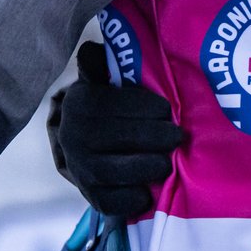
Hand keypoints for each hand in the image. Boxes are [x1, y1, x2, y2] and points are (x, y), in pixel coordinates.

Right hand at [47, 41, 186, 221]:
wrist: (81, 142)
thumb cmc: (107, 105)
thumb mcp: (102, 80)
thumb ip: (100, 65)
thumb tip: (92, 49)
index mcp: (79, 103)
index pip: (112, 104)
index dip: (144, 107)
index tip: (167, 109)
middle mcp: (72, 136)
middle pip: (117, 138)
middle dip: (154, 137)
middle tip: (178, 136)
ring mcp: (79, 168)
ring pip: (114, 171)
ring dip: (147, 168)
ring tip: (168, 162)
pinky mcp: (89, 195)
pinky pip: (110, 202)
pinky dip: (132, 199)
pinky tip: (150, 192)